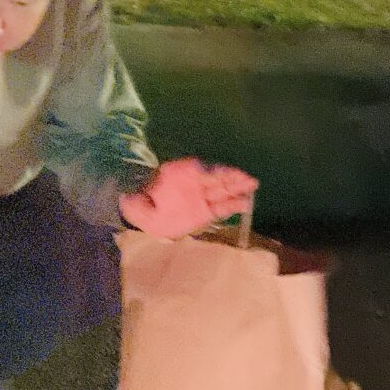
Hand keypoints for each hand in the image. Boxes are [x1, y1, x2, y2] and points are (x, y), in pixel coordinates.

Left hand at [120, 158, 257, 237]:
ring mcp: (201, 197)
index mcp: (179, 175)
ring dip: (237, 189)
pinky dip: (233, 205)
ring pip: (222, 192)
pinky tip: (245, 204)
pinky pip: (221, 208)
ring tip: (252, 186)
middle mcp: (194, 183)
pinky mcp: (205, 212)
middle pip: (215, 179)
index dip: (213, 171)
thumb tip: (148, 189)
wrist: (144, 219)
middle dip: (231, 178)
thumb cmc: (140, 203)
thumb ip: (145, 195)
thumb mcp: (138, 199)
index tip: (225, 172)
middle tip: (248, 178)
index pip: (200, 170)